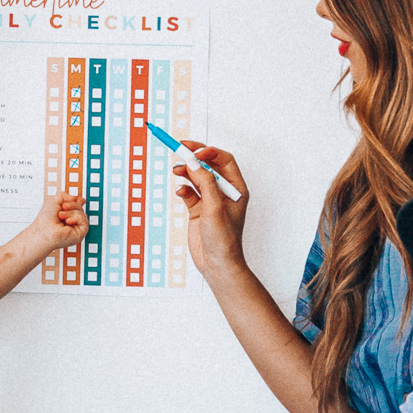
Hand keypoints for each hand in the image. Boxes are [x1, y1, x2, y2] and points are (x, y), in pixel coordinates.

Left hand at [25, 191, 88, 257]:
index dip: (78, 201)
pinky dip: (76, 217)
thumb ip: (65, 195)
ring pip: (82, 213)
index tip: (77, 198)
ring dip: (71, 212)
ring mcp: (75, 227)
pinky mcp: (80, 233)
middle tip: (63, 207)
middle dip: (72, 205)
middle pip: (80, 207)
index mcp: (65, 213)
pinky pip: (84, 220)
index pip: (76, 205)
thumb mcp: (53, 200)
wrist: (44, 231)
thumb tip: (76, 198)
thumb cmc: (45, 220)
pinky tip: (68, 221)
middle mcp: (71, 220)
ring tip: (61, 216)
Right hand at [171, 145, 247, 280]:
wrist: (216, 264)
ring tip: (176, 170)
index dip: (209, 152)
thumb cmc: (224, 239)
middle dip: (195, 157)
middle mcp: (224, 192)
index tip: (195, 151)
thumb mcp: (214, 207)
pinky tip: (180, 191)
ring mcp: (210, 200)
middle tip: (180, 148)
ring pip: (197, 177)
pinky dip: (183, 189)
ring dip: (186, 172)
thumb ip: (204, 182)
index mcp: (236, 189)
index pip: (224, 161)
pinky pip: (189, 192)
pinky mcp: (198, 210)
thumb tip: (193, 162)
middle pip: (209, 166)